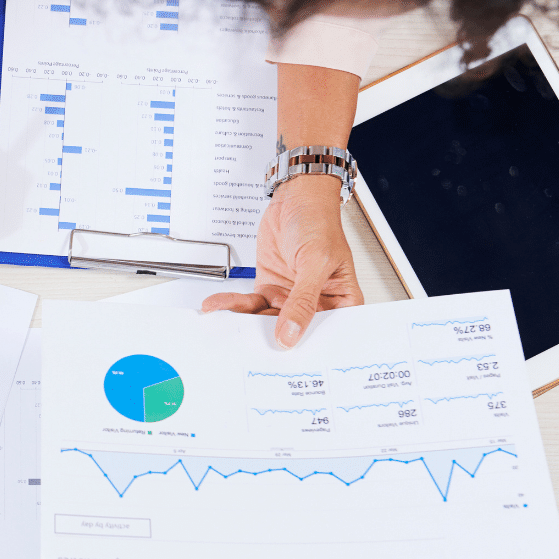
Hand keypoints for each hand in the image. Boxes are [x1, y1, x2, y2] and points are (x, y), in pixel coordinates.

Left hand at [202, 174, 362, 347]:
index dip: (313, 350)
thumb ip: (303, 300)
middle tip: (252, 352)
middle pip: (295, 333)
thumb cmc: (318, 222)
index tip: (291, 359)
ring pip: (267, 321)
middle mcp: (316, 304)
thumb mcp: (315, 262)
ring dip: (246, 323)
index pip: (330, 334)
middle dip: (272, 341)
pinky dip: (231, 304)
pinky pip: (249, 304)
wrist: (295, 199)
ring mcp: (289, 298)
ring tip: (227, 328)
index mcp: (342, 301)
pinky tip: (217, 305)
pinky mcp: (269, 290)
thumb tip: (290, 333)